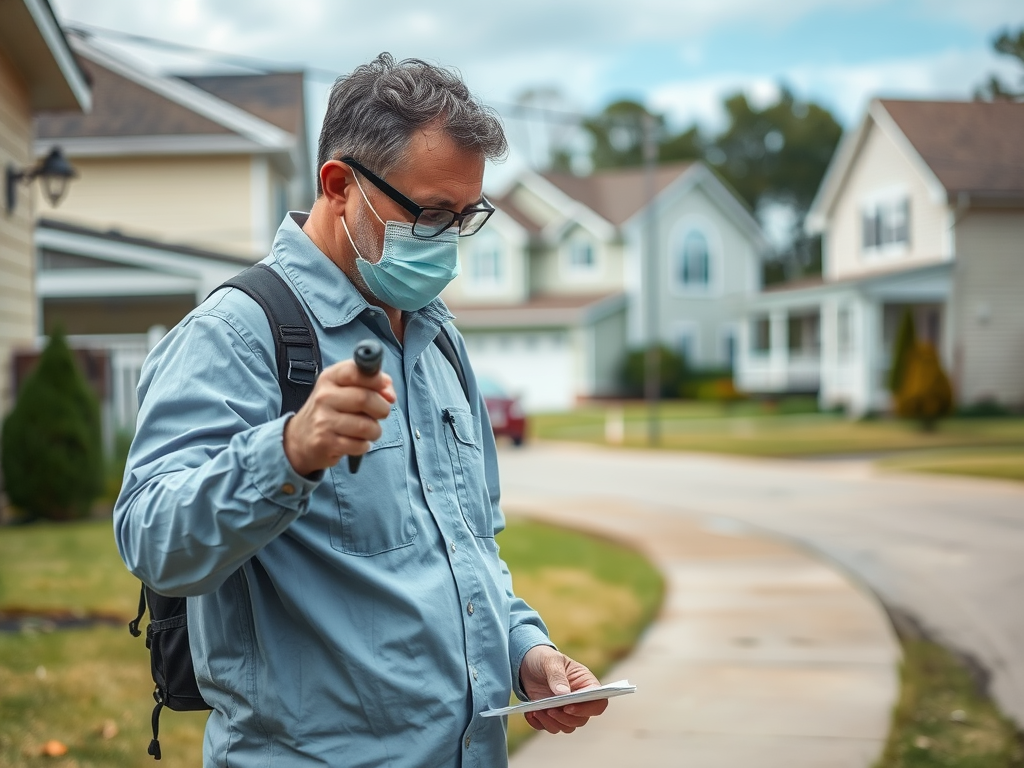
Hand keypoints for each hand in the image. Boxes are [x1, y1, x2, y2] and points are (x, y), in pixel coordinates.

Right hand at [283, 359, 396, 474]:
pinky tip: (355, 442)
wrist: (299, 438)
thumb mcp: (344, 390)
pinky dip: (364, 445)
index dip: (377, 380)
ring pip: (366, 426)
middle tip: (380, 414)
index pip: (356, 371)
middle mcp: (324, 396)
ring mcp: (323, 420)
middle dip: (382, 409)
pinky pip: (359, 445)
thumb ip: (369, 384)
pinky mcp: (325, 442)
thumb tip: (389, 393)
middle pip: (365, 399)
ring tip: (367, 431)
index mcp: (330, 378)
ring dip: (375, 431)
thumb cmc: (330, 410)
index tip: (387, 391)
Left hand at [518, 646, 607, 733]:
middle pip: (581, 719)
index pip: (598, 702)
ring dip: (551, 723)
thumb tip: (564, 694)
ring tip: (537, 711)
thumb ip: (557, 675)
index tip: (568, 707)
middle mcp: (579, 700)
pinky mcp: (552, 715)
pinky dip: (540, 724)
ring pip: (566, 727)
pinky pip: (549, 727)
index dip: (587, 709)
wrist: (528, 663)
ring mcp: (566, 710)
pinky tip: (530, 713)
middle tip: (549, 710)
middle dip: (565, 719)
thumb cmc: (545, 658)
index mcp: (586, 684)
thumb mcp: (550, 661)